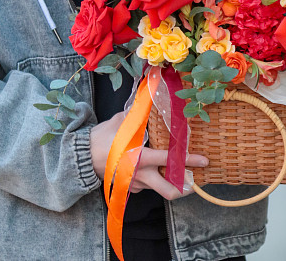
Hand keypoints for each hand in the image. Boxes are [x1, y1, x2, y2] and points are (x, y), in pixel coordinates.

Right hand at [90, 112, 208, 199]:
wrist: (80, 158)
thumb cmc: (101, 139)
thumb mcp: (120, 122)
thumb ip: (137, 113)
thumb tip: (149, 96)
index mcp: (140, 157)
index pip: (169, 159)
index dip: (189, 160)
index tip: (204, 161)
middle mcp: (140, 174)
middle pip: (168, 190)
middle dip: (185, 188)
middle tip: (195, 181)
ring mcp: (135, 184)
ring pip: (159, 189)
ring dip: (171, 184)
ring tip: (183, 177)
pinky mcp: (129, 188)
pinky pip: (147, 187)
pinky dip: (156, 182)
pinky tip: (158, 173)